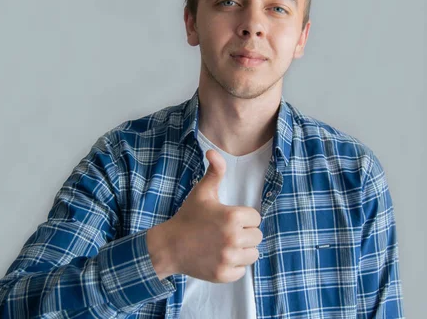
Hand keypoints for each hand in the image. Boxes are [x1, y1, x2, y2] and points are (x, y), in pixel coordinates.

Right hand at [166, 149, 262, 282]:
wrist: (169, 246)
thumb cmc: (188, 217)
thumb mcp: (202, 192)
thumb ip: (215, 171)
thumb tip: (213, 151)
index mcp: (232, 217)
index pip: (256, 218)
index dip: (244, 218)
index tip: (228, 219)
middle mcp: (233, 238)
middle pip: (257, 237)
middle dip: (245, 234)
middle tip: (225, 232)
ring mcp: (228, 258)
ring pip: (253, 255)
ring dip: (242, 251)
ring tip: (225, 245)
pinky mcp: (224, 274)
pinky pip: (242, 271)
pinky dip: (234, 267)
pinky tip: (220, 258)